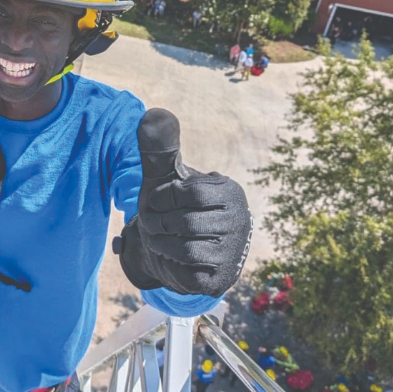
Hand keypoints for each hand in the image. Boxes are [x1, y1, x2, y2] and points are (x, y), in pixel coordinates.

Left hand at [116, 109, 251, 297]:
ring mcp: (233, 250)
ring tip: (159, 239)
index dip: (163, 197)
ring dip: (160, 244)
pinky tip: (172, 257)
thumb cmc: (175, 207)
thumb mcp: (165, 179)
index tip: (158, 201)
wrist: (183, 251)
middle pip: (184, 222)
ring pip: (184, 247)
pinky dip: (170, 263)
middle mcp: (239, 219)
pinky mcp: (221, 277)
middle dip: (157, 223)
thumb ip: (159, 149)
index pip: (189, 192)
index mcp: (229, 191)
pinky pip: (188, 271)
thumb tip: (153, 114)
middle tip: (153, 224)